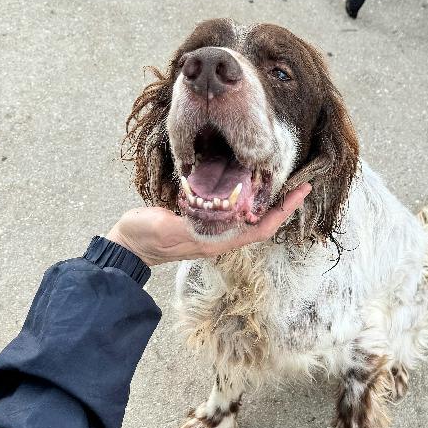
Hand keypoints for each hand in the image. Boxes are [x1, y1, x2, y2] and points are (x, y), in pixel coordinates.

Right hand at [106, 183, 310, 265]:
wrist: (127, 246)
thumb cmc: (144, 237)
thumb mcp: (166, 227)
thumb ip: (192, 224)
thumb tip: (219, 217)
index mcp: (217, 242)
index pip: (260, 228)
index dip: (283, 211)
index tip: (301, 192)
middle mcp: (220, 238)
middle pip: (261, 222)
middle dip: (282, 204)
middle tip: (301, 182)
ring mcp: (212, 231)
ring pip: (249, 217)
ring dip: (266, 201)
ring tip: (280, 181)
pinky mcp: (203, 222)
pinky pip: (233, 212)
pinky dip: (245, 198)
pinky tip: (247, 184)